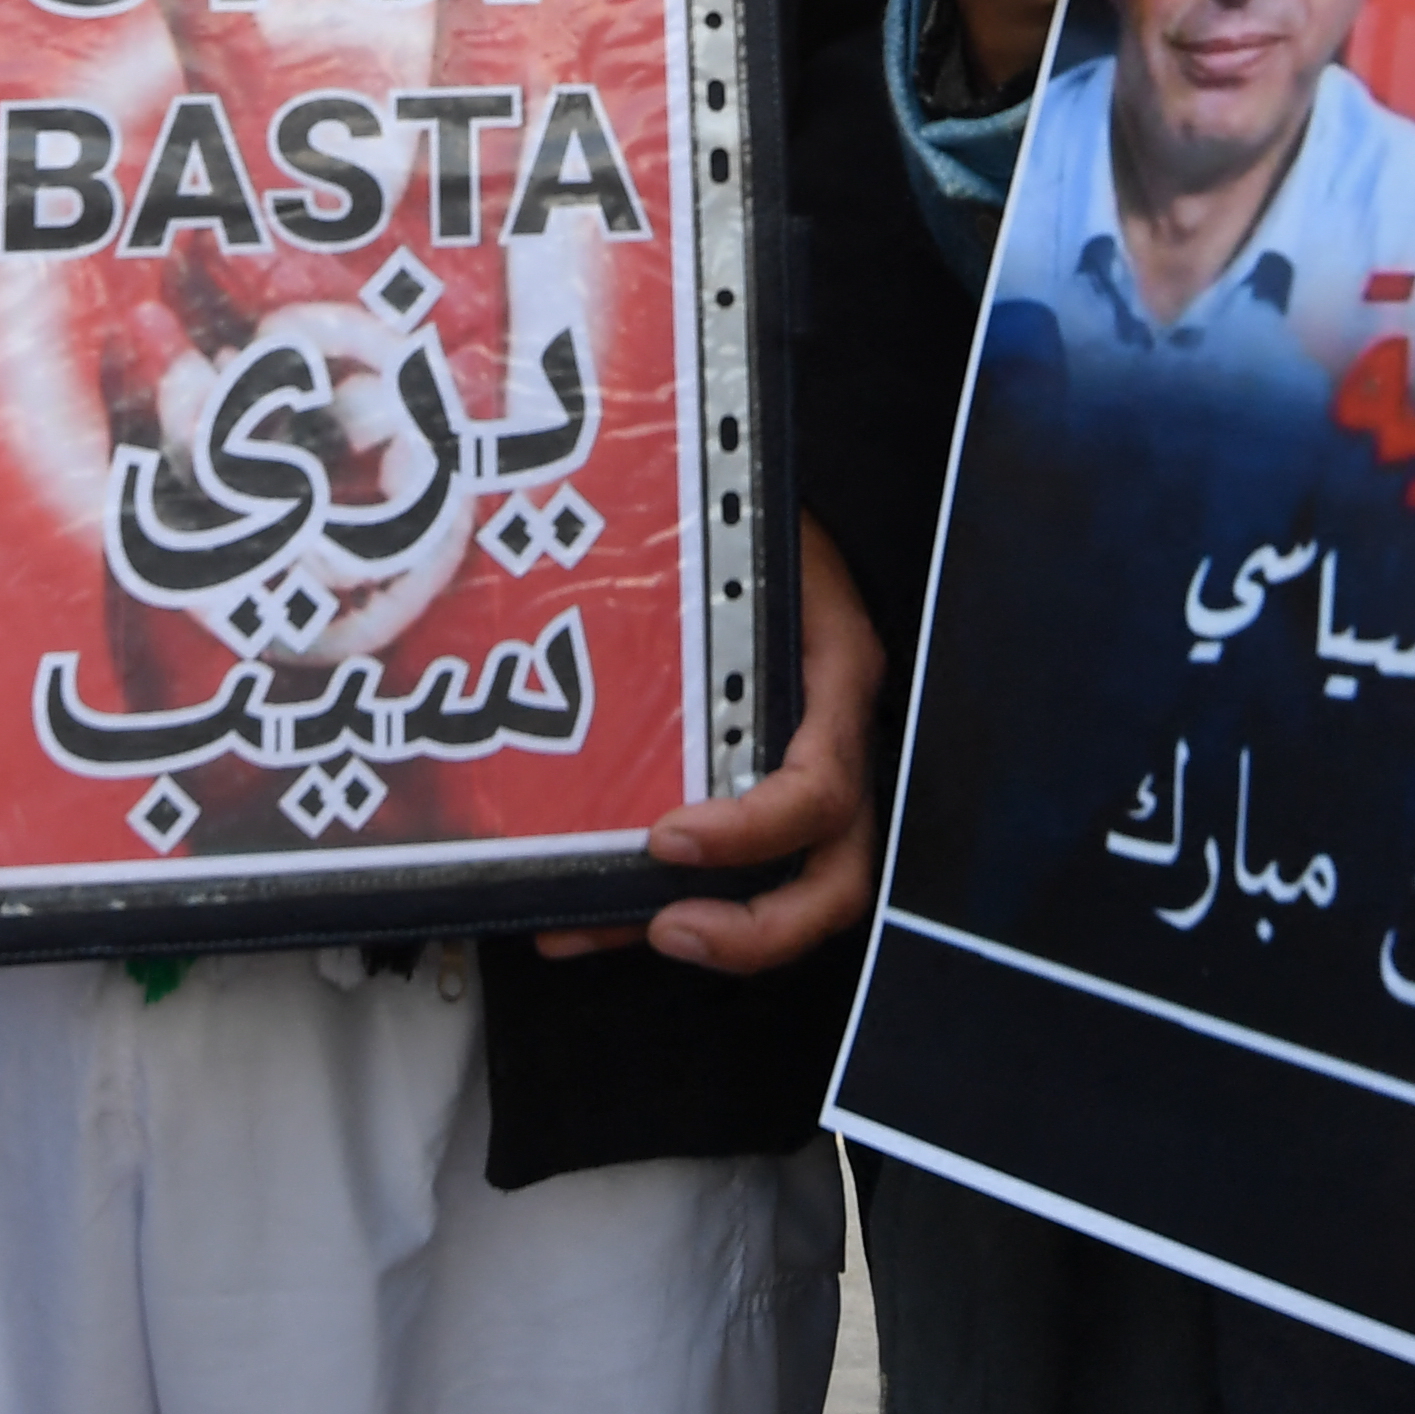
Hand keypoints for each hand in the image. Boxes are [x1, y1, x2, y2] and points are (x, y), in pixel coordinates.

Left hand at [542, 517, 884, 973]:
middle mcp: (831, 742)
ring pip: (780, 887)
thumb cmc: (745, 508)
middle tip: (668, 930)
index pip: (824, 789)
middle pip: (836, 877)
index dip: (754, 831)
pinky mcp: (753, 779)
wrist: (750, 482)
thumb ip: (699, 583)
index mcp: (835, 680)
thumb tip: (597, 612)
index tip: (668, 838)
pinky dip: (653, 895)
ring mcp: (799, 769)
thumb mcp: (740, 536)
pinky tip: (578, 908)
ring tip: (583, 929)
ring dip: (689, 926)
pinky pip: (726, 863)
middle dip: (758, 929)